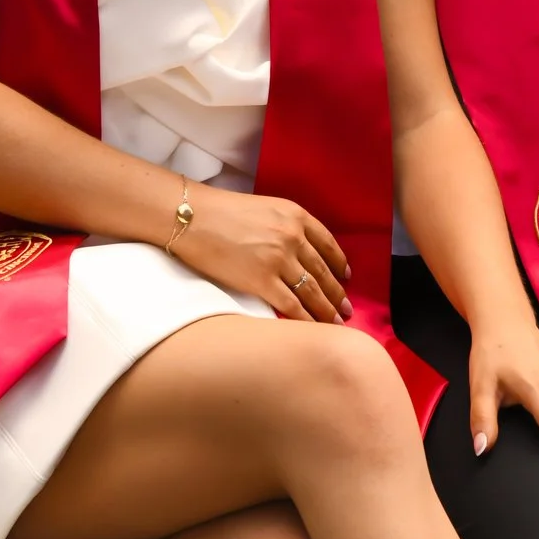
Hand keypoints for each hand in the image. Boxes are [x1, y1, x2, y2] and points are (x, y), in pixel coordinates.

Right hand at [172, 182, 353, 324]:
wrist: (192, 217)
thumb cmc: (220, 211)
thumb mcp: (264, 208)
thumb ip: (284, 227)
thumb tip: (296, 251)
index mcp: (295, 215)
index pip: (328, 243)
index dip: (340, 263)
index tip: (346, 277)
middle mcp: (293, 237)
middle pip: (323, 271)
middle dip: (337, 293)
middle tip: (347, 309)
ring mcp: (279, 259)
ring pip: (312, 291)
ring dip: (327, 310)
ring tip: (336, 323)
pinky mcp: (262, 281)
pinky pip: (292, 306)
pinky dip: (306, 320)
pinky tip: (313, 330)